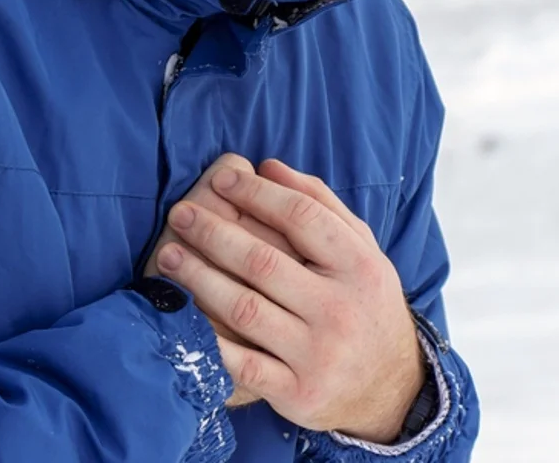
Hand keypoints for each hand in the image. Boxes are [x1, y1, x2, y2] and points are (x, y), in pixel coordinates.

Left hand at [154, 159, 423, 441]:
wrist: (390, 386)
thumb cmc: (365, 304)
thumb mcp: (362, 251)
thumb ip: (321, 204)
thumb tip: (268, 166)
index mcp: (360, 266)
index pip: (302, 217)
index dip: (257, 194)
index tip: (222, 180)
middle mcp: (340, 309)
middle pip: (263, 261)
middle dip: (214, 233)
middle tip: (181, 213)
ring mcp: (318, 354)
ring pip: (245, 309)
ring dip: (199, 278)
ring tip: (169, 255)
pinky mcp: (297, 392)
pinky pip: (241, 364)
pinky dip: (209, 339)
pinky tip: (181, 315)